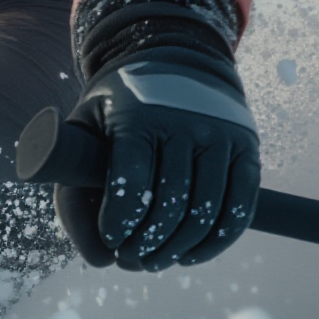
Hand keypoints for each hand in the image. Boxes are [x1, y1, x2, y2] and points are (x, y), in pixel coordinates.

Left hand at [54, 50, 258, 271]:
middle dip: (146, 245)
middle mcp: (183, 122)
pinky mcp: (246, 148)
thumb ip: (72, 187)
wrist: (174, 58)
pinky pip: (239, 208)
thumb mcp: (85, 127)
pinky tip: (191, 253)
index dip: (119, 224)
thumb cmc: (121, 106)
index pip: (131, 186)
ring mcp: (219, 135)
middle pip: (169, 207)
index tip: (112, 239)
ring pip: (205, 213)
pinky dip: (216, 242)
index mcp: (137, 116)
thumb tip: (98, 258)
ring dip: (178, 250)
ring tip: (155, 260)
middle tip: (131, 259)